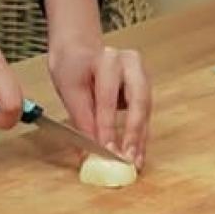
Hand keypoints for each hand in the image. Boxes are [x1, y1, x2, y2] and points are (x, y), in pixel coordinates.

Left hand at [49, 40, 150, 169]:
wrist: (80, 51)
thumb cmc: (72, 67)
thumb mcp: (69, 91)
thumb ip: (81, 122)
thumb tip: (86, 154)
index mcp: (107, 59)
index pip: (107, 98)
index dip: (106, 127)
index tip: (106, 150)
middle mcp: (130, 64)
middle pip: (138, 101)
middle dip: (133, 133)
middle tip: (128, 158)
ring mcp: (141, 74)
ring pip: (145, 110)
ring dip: (140, 139)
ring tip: (135, 162)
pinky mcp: (144, 88)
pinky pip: (144, 114)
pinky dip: (140, 134)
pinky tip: (136, 153)